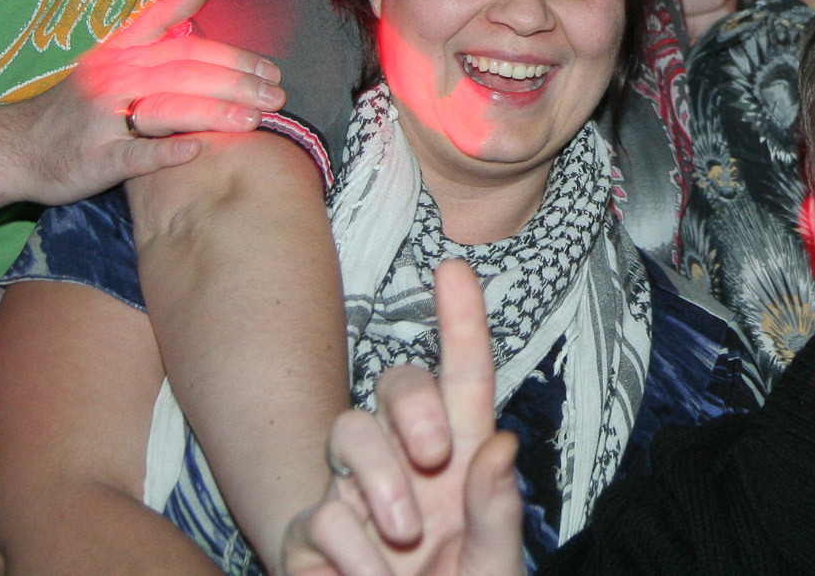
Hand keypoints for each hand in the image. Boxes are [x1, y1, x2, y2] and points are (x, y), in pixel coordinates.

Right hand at [0, 0, 285, 205]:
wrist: (13, 148)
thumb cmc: (74, 106)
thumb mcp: (109, 55)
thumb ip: (154, 25)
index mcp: (122, 55)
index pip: (186, 47)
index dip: (231, 55)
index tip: (270, 66)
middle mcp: (113, 79)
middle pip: (183, 74)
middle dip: (236, 83)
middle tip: (277, 95)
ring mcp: (102, 118)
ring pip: (164, 108)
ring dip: (213, 112)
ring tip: (253, 120)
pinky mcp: (94, 157)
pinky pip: (133, 153)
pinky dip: (165, 151)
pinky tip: (196, 150)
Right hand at [284, 260, 524, 575]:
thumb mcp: (493, 563)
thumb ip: (497, 511)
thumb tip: (501, 445)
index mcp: (462, 460)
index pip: (463, 378)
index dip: (461, 321)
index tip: (454, 269)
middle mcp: (407, 463)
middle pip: (395, 385)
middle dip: (414, 404)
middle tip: (435, 454)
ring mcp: (356, 493)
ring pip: (349, 432)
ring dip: (381, 481)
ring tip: (404, 538)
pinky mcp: (312, 534)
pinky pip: (324, 510)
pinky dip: (353, 549)